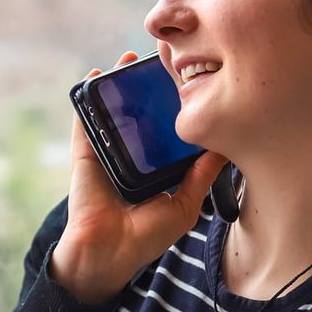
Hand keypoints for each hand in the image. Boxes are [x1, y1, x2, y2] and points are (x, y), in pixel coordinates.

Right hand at [50, 51, 227, 304]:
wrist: (107, 254)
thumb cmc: (145, 238)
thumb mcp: (184, 205)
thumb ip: (202, 176)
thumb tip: (225, 148)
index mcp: (156, 168)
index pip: (169, 131)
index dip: (178, 106)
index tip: (191, 80)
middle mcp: (132, 156)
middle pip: (143, 115)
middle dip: (151, 87)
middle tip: (164, 60)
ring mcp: (107, 152)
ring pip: (115, 111)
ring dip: (120, 84)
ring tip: (132, 58)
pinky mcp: (86, 153)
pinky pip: (86, 120)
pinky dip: (88, 97)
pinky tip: (96, 75)